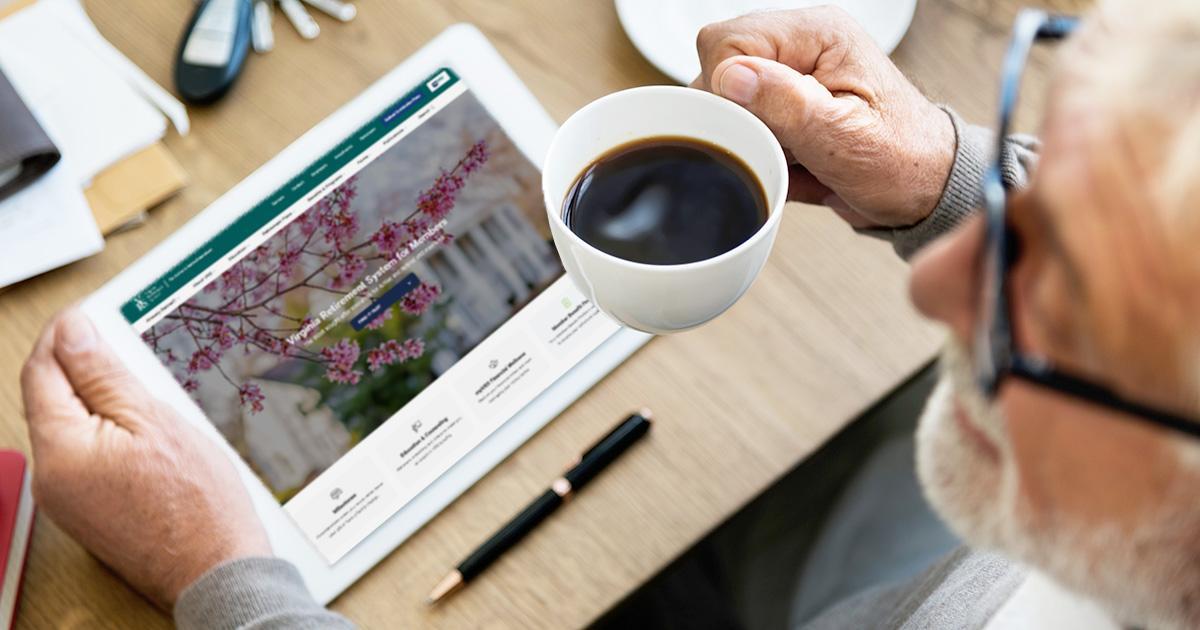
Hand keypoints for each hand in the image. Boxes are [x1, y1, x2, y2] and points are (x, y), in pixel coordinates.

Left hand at [20, 308, 269, 608]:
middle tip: (125, 349)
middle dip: (82, 369)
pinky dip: (108, 434)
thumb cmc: (197, 504)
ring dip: (100, 402)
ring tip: (146, 393)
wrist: (216, 569)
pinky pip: (86, 457)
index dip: (63, 337)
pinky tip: (144, 431)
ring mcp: (66, 499)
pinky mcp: (87, 511)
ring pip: (71, 428)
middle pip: (52, 400)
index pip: (41, 372)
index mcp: (60, 451)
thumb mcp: (154, 420)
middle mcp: (51, 478)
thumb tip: (72, 333)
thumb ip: (104, 374)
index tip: (87, 316)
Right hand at [694, 7, 955, 227]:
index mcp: (817, 34)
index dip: (725, 92)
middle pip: (716, 66)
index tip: (755, 131)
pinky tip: (790, 161)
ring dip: (746, 136)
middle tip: (781, 147)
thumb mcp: (847, 139)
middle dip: (736, 117)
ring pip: (722, 96)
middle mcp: (799, 44)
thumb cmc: (904, 163)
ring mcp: (789, 72)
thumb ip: (787, 105)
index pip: (727, 43)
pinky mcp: (783, 101)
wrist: (925, 187)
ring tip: (792, 156)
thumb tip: (730, 77)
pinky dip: (755, 147)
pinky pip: (739, 119)